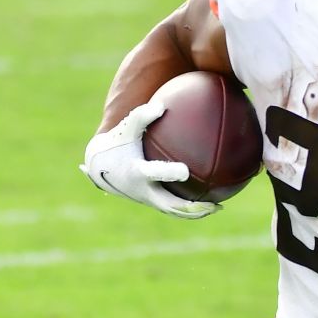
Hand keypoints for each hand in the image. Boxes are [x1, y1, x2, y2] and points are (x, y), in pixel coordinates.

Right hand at [81, 100, 218, 218]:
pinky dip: (190, 208)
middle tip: (212, 204)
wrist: (100, 168)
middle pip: (169, 204)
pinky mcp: (151, 202)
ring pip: (174, 211)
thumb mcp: (126, 128)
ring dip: (195, 212)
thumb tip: (163, 104)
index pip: (154, 173)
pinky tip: (208, 200)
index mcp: (137, 172)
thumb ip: (142, 116)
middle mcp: (143, 190)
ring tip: (217, 208)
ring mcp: (148, 200)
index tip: (185, 171)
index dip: (168, 173)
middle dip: (190, 207)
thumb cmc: (116, 144)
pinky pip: (173, 207)